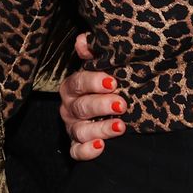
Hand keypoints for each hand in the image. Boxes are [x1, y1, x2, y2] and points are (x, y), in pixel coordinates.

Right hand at [58, 32, 124, 159]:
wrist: (115, 109)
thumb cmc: (109, 85)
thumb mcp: (103, 66)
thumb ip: (93, 52)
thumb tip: (83, 39)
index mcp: (73, 87)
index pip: (78, 83)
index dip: (93, 82)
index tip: (113, 82)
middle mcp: (70, 108)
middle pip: (81, 107)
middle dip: (102, 106)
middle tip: (122, 104)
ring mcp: (73, 128)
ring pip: (80, 131)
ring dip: (100, 129)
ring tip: (120, 126)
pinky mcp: (77, 146)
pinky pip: (77, 152)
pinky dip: (87, 151)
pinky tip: (102, 147)